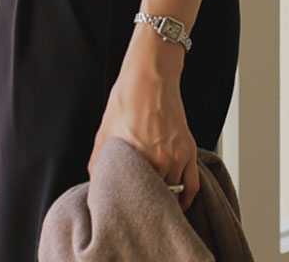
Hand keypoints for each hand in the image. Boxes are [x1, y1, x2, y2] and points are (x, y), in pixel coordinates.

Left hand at [88, 30, 198, 212]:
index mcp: (138, 158)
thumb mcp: (105, 130)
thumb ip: (98, 162)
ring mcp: (178, 157)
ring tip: (153, 203)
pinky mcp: (189, 150)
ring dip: (164, 199)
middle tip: (136, 209)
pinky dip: (187, 198)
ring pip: (173, 193)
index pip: (134, 198)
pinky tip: (179, 203)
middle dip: (145, 204)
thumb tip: (95, 184)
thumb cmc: (128, 98)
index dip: (127, 207)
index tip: (122, 211)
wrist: (151, 75)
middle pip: (155, 198)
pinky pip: (193, 185)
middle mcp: (161, 161)